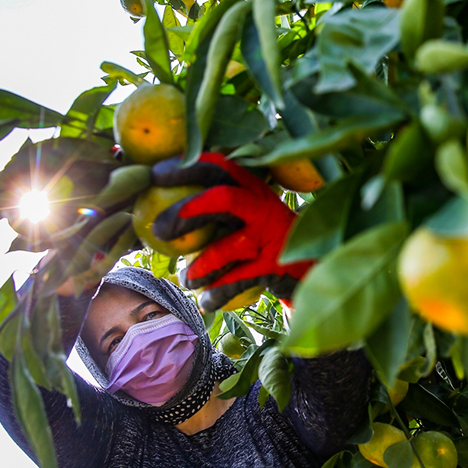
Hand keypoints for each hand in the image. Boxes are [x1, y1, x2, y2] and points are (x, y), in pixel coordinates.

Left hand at [151, 153, 312, 311]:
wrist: (311, 265)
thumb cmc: (264, 237)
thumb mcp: (248, 213)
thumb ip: (217, 207)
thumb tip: (162, 209)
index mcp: (252, 188)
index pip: (219, 166)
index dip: (186, 167)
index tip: (156, 175)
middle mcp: (262, 208)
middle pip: (222, 199)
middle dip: (186, 211)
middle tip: (160, 229)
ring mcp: (270, 237)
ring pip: (227, 247)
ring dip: (200, 266)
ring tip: (186, 279)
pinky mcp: (273, 267)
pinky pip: (236, 280)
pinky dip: (216, 293)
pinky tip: (205, 302)